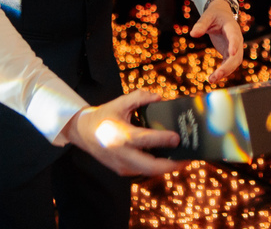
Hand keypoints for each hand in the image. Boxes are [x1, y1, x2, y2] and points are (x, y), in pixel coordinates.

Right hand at [63, 90, 186, 176]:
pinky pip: (143, 171)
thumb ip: (140, 97)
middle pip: (151, 167)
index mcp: (121, 135)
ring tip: (181, 159)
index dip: (163, 139)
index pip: (145, 139)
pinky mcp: (122, 170)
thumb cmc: (104, 116)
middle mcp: (122, 153)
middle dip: (171, 165)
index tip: (177, 137)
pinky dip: (156, 166)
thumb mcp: (120, 102)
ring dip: (166, 167)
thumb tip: (159, 97)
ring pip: (148, 172)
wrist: (83, 133)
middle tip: (187, 159)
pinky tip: (166, 158)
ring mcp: (122, 165)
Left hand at [190, 0, 243, 82]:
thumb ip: (201, 24)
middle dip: (228, 66)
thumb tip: (192, 34)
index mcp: (232, 27)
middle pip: (236, 56)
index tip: (232, 53)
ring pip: (234, 63)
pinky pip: (228, 64)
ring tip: (211, 80)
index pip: (234, 37)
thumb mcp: (207, 16)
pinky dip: (222, 72)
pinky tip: (212, 78)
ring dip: (225, 72)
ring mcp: (234, 47)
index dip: (234, 45)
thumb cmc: (214, 14)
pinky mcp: (229, 53)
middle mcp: (237, 39)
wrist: (221, 15)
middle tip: (216, 75)